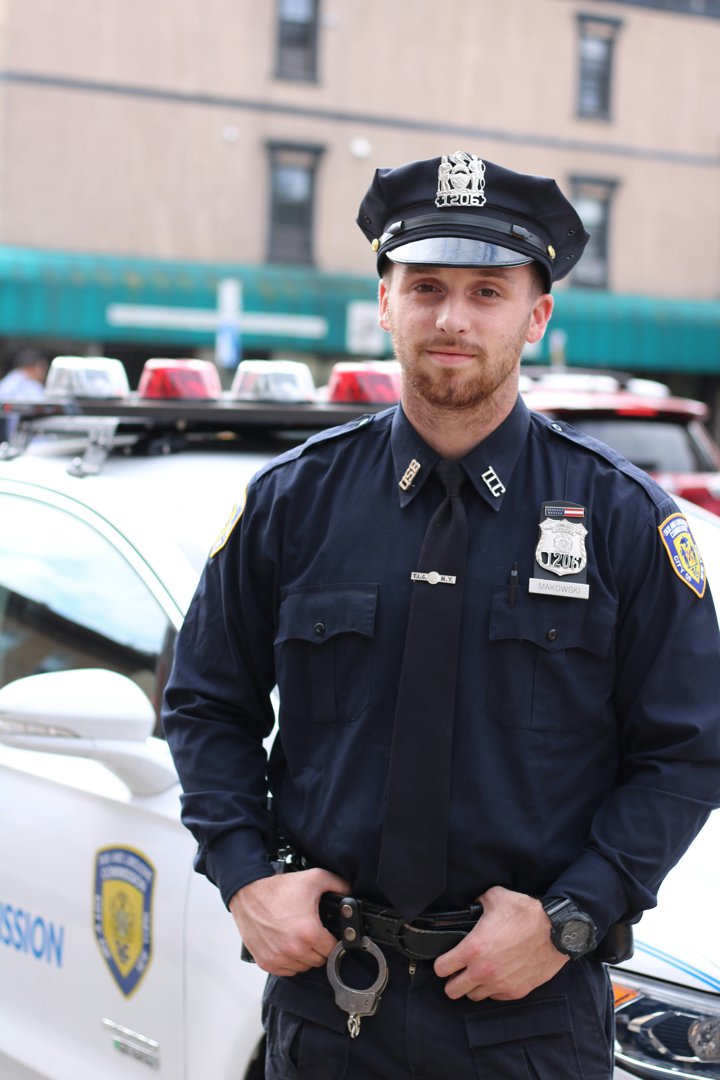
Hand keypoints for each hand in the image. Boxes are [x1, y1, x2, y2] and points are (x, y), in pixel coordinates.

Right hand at [229, 868, 350, 975]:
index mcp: (309, 934)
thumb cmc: (277, 889)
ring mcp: (278, 958)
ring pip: (303, 967)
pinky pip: (287, 971)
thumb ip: (338, 885)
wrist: (248, 893)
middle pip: (319, 961)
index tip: (328, 935)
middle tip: (312, 932)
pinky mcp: (266, 962)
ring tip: (299, 937)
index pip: (333, 950)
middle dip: (319, 948)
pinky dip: (289, 961)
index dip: (333, 942)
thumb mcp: (314, 879)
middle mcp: (294, 950)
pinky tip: (288, 945)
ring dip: (304, 956)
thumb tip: (351, 895)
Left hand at [433, 885, 567, 1000]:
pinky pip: (495, 997)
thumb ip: (477, 902)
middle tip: (458, 971)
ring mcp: (499, 984)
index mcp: (472, 949)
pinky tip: (497, 976)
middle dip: (452, 981)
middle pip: (452, 991)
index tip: (445, 959)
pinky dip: (493, 989)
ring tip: (478, 974)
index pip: (441, 968)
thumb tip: (471, 905)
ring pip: (473, 996)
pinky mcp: (516, 991)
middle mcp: (483, 971)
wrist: (556, 931)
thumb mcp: (495, 897)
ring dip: (473, 986)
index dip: (441, 963)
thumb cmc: (526, 913)